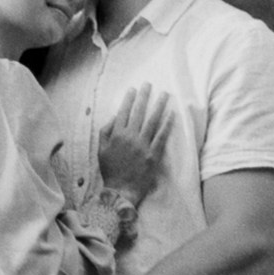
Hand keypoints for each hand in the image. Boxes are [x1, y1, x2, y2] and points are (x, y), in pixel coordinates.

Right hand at [94, 85, 174, 203]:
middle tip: (149, 84)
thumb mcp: (101, 150)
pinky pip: (162, 136)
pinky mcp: (154, 154)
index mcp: (116, 135)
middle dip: (144, 96)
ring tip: (164, 94)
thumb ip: (105, 131)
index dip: (128, 99)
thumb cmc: (110, 170)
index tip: (133, 89)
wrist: (121, 190)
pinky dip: (167, 124)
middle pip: (139, 112)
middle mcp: (130, 137)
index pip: (123, 112)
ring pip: (152, 121)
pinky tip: (172, 113)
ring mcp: (143, 145)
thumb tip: (114, 116)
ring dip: (159, 105)